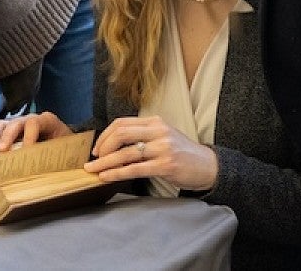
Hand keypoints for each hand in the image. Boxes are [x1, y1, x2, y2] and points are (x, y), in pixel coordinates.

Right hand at [0, 111, 71, 149]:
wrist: (66, 143)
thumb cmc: (66, 147)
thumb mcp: (66, 150)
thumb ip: (59, 156)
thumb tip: (57, 169)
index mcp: (47, 121)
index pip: (34, 123)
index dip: (29, 136)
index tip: (26, 151)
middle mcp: (31, 120)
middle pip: (15, 123)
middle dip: (8, 136)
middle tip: (2, 151)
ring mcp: (19, 125)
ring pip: (2, 125)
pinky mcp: (10, 132)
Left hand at [85, 115, 217, 191]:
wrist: (207, 166)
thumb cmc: (182, 153)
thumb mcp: (163, 137)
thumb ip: (142, 136)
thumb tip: (113, 146)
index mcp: (155, 122)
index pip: (122, 123)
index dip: (105, 135)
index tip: (96, 149)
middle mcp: (158, 131)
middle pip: (120, 134)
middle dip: (102, 147)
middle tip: (94, 160)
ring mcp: (162, 148)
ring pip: (125, 153)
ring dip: (105, 163)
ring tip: (93, 170)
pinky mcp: (165, 165)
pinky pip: (134, 169)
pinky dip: (117, 173)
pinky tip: (107, 177)